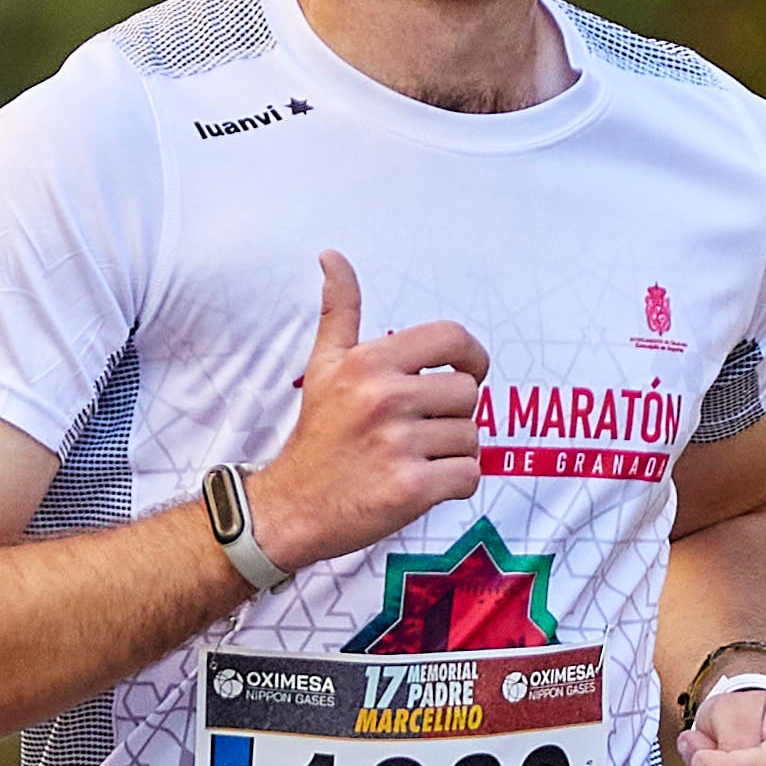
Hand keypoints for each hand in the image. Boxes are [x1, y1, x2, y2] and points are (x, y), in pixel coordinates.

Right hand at [244, 253, 485, 573]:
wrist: (291, 509)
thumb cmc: (317, 437)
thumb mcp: (324, 366)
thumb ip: (338, 311)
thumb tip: (331, 256)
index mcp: (370, 363)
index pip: (452, 339)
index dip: (473, 356)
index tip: (469, 374)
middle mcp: (385, 398)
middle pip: (467, 394)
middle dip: (454, 414)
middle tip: (421, 431)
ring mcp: (399, 445)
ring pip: (471, 437)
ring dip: (454, 452)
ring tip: (415, 458)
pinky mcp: (411, 489)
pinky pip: (468, 475)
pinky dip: (455, 483)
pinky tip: (423, 484)